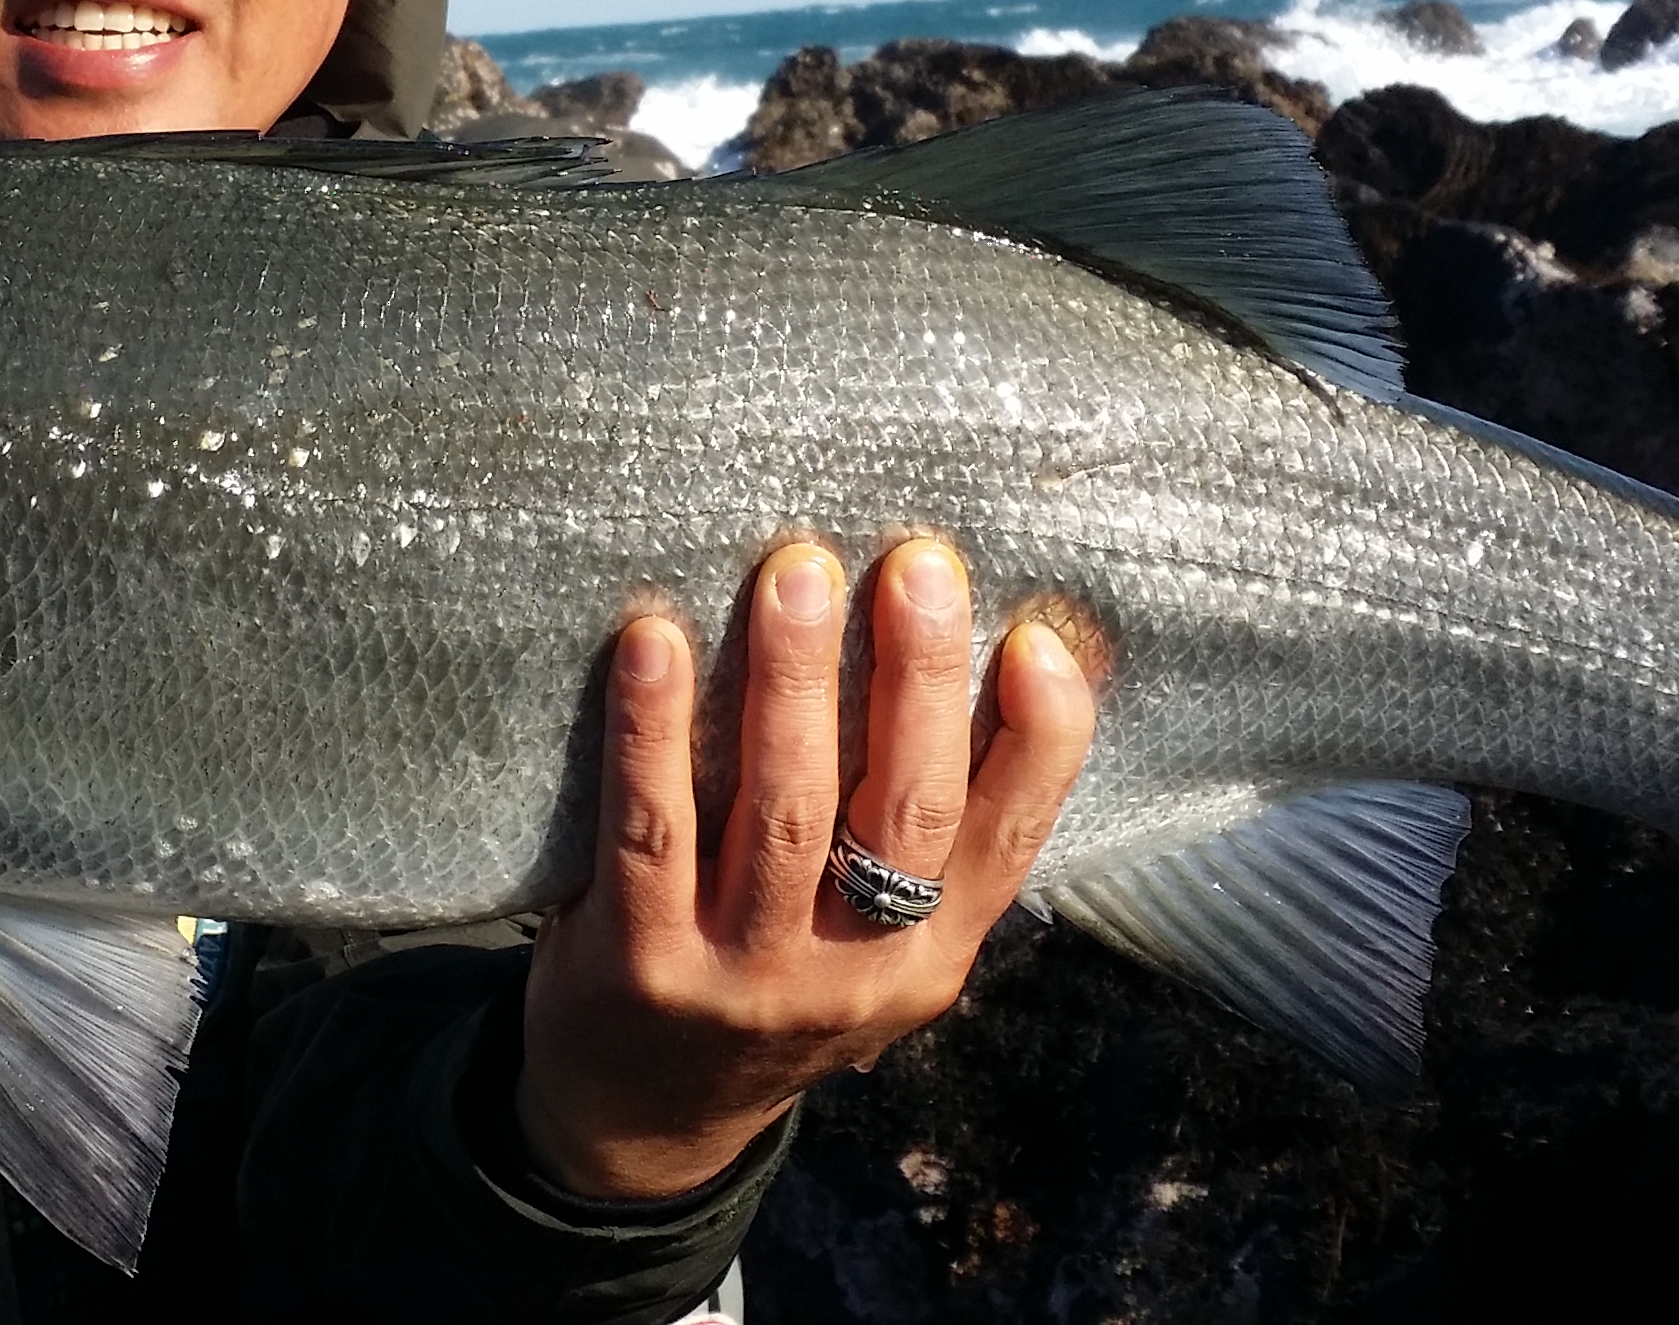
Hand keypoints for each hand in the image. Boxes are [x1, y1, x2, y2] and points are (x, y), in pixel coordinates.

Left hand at [515, 536, 1097, 1201]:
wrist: (640, 1116)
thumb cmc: (771, 979)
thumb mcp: (875, 941)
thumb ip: (918, 835)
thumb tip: (990, 654)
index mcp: (932, 954)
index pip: (1011, 838)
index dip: (1039, 738)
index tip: (1037, 636)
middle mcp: (853, 972)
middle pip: (906, 809)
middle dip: (919, 676)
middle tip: (917, 562)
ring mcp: (746, 975)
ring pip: (787, 812)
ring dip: (794, 682)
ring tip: (796, 573)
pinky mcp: (641, 963)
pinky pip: (652, 831)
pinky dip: (652, 731)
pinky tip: (653, 642)